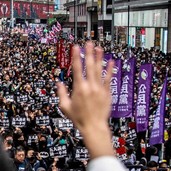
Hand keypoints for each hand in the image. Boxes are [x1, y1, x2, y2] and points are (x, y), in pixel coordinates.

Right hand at [56, 42, 112, 157]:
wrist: (93, 127)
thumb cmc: (79, 118)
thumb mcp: (65, 107)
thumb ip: (61, 93)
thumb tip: (59, 83)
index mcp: (79, 89)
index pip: (77, 69)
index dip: (76, 57)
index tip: (76, 48)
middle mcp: (90, 86)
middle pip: (89, 66)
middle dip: (88, 53)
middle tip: (89, 43)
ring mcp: (99, 89)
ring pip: (99, 70)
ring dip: (99, 58)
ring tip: (99, 48)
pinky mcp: (107, 93)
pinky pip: (108, 79)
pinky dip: (110, 70)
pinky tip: (111, 62)